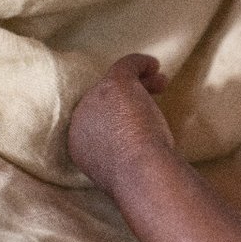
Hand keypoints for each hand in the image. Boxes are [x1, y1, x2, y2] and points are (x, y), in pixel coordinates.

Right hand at [68, 53, 173, 192]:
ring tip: (161, 82)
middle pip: (104, 102)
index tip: (138, 120)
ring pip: (115, 83)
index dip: (117, 119)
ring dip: (139, 81)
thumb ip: (123, 159)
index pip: (97, 124)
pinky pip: (126, 65)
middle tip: (154, 96)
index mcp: (79, 145)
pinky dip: (140, 63)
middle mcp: (81, 120)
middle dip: (128, 98)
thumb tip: (141, 154)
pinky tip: (155, 65)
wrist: (138, 172)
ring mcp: (95, 99)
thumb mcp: (124, 170)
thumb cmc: (139, 178)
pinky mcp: (114, 85)